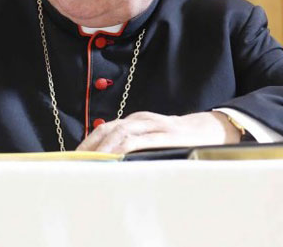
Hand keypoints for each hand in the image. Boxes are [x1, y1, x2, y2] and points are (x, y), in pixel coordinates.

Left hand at [75, 111, 239, 153]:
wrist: (209, 129)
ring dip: (103, 148)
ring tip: (90, 162)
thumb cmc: (178, 139)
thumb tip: (110, 163)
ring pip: (120, 133)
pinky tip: (115, 157)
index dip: (87, 142)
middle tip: (75, 162)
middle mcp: (140, 120)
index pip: (104, 129)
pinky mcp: (165, 134)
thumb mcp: (153, 138)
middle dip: (89, 146)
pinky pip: (139, 140)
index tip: (73, 158)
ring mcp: (153, 125)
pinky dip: (123, 148)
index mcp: (135, 121)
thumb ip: (134, 145)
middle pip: (107, 129)